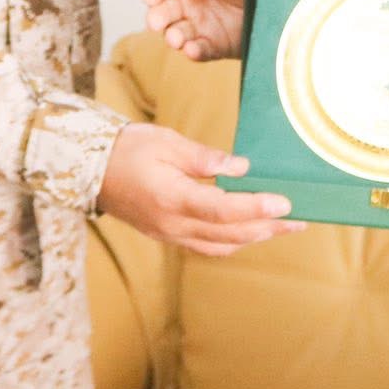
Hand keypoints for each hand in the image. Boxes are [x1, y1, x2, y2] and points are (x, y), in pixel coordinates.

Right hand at [95, 122, 305, 256]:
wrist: (89, 169)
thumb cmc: (128, 149)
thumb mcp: (166, 142)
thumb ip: (205, 158)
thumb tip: (241, 168)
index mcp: (171, 198)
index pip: (223, 210)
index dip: (256, 208)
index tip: (284, 202)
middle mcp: (172, 224)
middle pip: (229, 234)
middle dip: (267, 228)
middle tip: (299, 220)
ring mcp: (169, 234)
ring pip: (220, 245)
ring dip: (254, 238)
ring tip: (282, 227)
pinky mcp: (167, 236)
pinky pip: (206, 246)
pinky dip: (232, 240)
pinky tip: (249, 231)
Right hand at [142, 0, 245, 60]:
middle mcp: (188, 4)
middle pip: (163, 12)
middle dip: (157, 17)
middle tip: (156, 22)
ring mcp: (200, 26)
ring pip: (177, 34)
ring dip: (173, 37)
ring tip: (175, 38)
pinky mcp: (215, 45)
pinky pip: (201, 50)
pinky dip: (195, 52)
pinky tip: (192, 49)